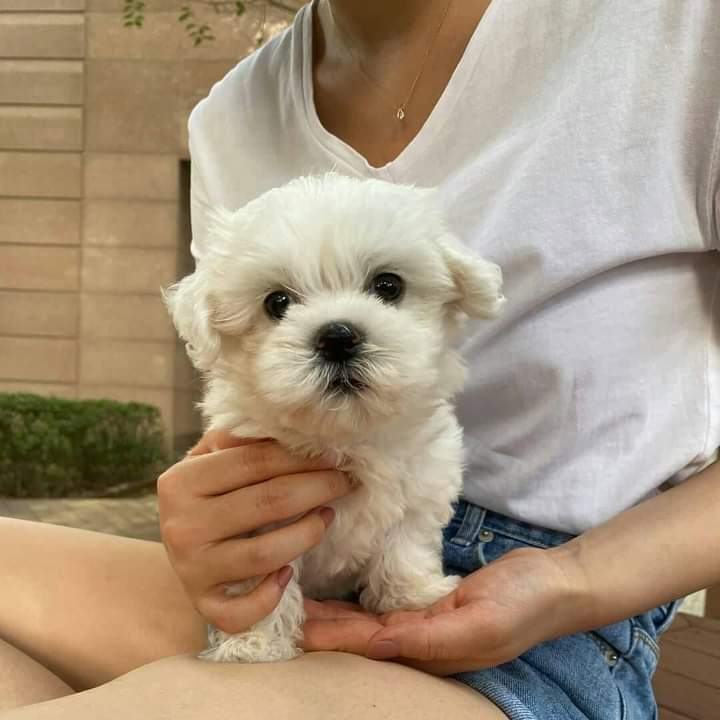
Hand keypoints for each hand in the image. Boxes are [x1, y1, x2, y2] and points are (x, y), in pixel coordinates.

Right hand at [157, 430, 352, 634]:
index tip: (335, 454)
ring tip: (327, 516)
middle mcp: (181, 525)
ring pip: (264, 554)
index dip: (301, 457)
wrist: (180, 541)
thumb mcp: (216, 459)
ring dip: (308, 533)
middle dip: (317, 487)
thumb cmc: (210, 492)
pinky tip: (288, 575)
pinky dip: (270, 596)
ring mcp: (191, 569)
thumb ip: (244, 441)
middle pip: (267, 502)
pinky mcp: (202, 605)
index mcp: (182, 481)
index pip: (254, 461)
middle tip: (345, 481)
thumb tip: (296, 427)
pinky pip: (241, 611)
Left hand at [303, 546, 580, 674]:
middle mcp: (423, 642)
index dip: (331, 636)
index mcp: (430, 651)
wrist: (554, 585)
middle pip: (361, 638)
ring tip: (301, 604)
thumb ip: (430, 636)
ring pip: (369, 623)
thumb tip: (380, 641)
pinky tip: (343, 594)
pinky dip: (361, 603)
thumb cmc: (523, 605)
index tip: (296, 626)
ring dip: (335, 616)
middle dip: (324, 629)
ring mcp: (428, 624)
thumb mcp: (479, 623)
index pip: (368, 643)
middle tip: (284, 613)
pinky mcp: (433, 605)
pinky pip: (388, 607)